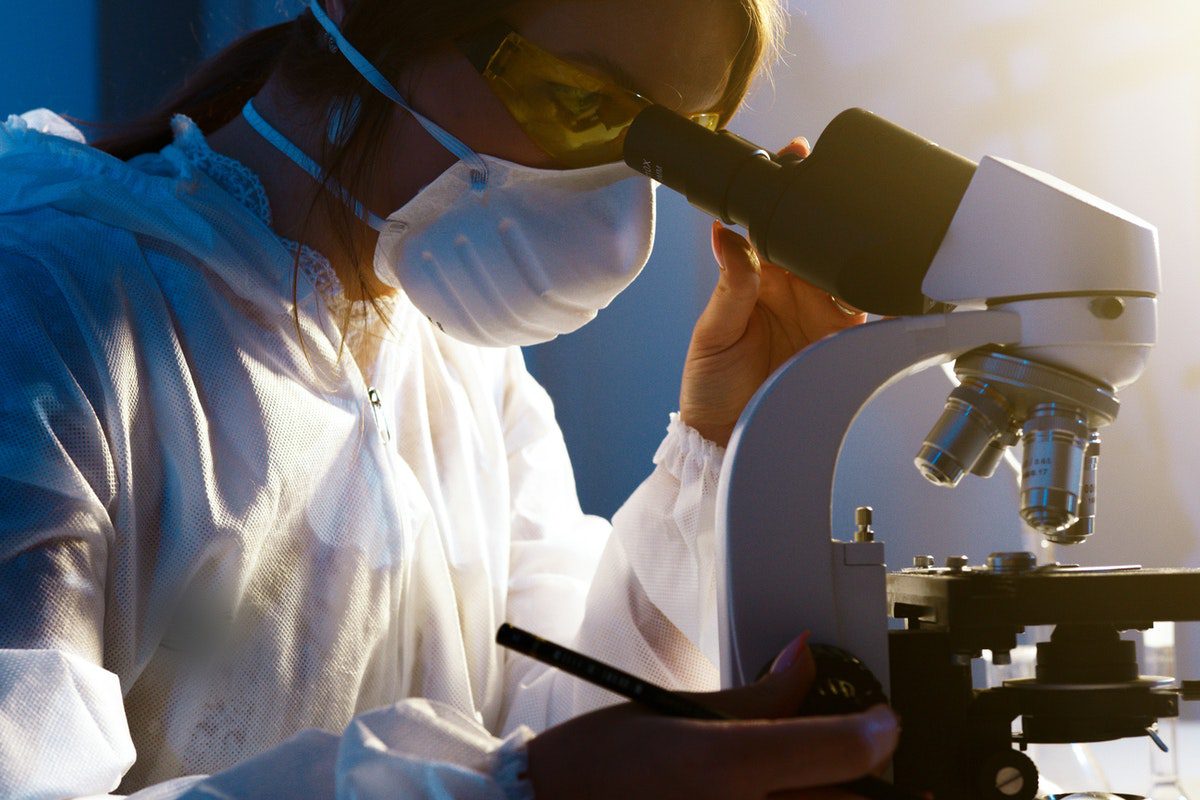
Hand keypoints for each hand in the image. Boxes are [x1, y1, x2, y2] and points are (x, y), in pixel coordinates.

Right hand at [525, 633, 899, 799]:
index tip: (886, 723)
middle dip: (874, 784)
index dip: (877, 733)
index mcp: (727, 764)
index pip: (842, 752)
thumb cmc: (601, 764)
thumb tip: (804, 659)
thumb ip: (758, 696)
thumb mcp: (679, 710)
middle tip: (875, 764)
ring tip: (845, 791)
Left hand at [679, 137, 866, 446]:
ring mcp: (818, 312)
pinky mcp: (839, 338)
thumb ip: (729, 286)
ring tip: (858, 228)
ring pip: (843, 267)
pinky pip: (864, 308)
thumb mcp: (712, 334)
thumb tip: (725, 233)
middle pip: (814, 239)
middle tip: (836, 181)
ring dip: (850, 248)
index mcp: (755, 278)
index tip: (795, 158)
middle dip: (827, 210)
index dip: (784, 193)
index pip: (771, 225)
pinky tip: (879, 276)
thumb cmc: (709, 386)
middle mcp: (790, 289)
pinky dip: (876, 292)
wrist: (727, 438)